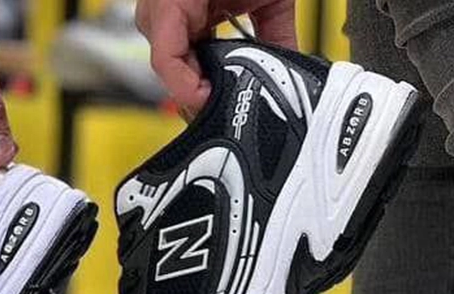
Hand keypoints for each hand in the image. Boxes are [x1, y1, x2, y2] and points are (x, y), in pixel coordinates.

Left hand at [135, 0, 297, 111]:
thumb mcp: (269, 4)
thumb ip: (276, 42)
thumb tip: (290, 80)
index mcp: (195, 12)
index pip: (195, 69)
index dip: (212, 99)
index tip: (232, 117)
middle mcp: (173, 13)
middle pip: (181, 76)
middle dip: (204, 103)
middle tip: (227, 121)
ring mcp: (163, 12)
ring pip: (170, 72)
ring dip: (194, 97)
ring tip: (219, 109)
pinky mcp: (164, 9)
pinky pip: (166, 59)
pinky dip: (184, 84)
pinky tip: (203, 98)